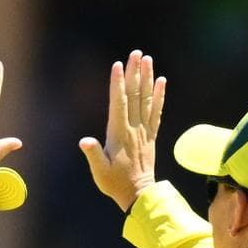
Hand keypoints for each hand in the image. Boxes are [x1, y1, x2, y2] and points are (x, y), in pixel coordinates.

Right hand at [79, 50, 165, 210]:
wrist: (139, 194)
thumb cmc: (114, 183)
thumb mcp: (99, 171)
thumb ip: (93, 154)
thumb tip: (85, 141)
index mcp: (119, 134)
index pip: (118, 103)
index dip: (118, 84)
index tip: (118, 65)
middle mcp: (133, 128)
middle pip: (134, 96)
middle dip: (135, 73)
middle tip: (136, 53)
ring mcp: (144, 131)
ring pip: (146, 100)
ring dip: (148, 78)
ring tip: (148, 59)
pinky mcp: (151, 136)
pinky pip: (157, 112)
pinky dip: (159, 96)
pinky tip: (162, 82)